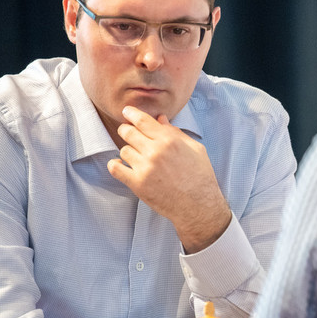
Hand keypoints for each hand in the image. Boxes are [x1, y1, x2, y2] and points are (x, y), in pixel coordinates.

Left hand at [108, 106, 231, 252]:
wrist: (198, 206)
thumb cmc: (200, 176)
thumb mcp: (194, 149)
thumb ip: (176, 132)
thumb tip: (160, 119)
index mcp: (169, 140)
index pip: (143, 120)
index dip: (132, 113)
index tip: (127, 111)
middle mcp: (155, 151)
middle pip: (128, 132)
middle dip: (127, 130)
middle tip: (129, 133)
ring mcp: (145, 167)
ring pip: (123, 150)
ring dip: (128, 151)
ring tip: (137, 157)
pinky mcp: (138, 184)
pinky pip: (115, 169)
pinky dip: (115, 165)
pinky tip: (122, 166)